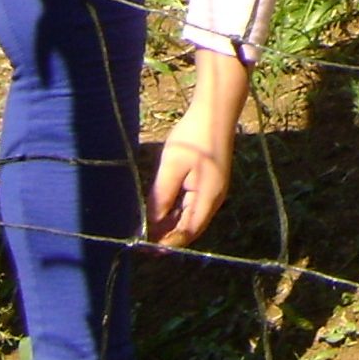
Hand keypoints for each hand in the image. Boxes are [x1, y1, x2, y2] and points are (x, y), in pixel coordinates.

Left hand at [148, 99, 236, 247]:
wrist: (216, 112)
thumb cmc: (193, 137)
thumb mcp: (171, 167)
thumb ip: (161, 198)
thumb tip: (152, 224)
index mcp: (207, 199)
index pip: (187, 233)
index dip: (167, 243)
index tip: (145, 247)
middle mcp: (214, 200)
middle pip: (190, 228)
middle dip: (168, 235)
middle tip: (142, 237)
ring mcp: (214, 191)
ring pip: (191, 217)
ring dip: (171, 223)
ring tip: (148, 224)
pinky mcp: (211, 183)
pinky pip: (193, 205)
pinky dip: (177, 211)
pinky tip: (161, 207)